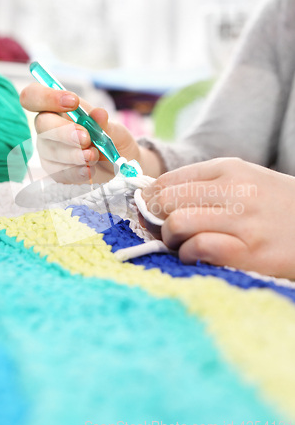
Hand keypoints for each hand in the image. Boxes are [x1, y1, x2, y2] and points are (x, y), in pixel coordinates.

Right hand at [20, 83, 157, 183]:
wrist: (120, 167)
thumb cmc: (112, 141)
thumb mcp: (114, 130)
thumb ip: (104, 124)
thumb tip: (99, 113)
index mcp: (58, 107)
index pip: (34, 96)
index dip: (47, 97)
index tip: (73, 102)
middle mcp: (48, 127)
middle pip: (41, 124)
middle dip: (64, 131)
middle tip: (85, 138)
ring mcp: (49, 150)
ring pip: (50, 150)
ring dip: (73, 153)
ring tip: (93, 156)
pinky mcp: (55, 172)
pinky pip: (58, 172)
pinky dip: (75, 171)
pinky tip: (89, 171)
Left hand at [142, 158, 294, 277]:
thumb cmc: (277, 207)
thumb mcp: (246, 181)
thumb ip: (204, 186)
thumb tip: (155, 198)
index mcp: (230, 168)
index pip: (168, 179)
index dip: (149, 198)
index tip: (146, 210)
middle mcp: (235, 189)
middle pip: (167, 201)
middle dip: (154, 219)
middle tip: (160, 230)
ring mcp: (243, 221)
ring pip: (177, 224)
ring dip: (170, 239)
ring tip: (181, 244)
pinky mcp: (249, 252)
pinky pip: (199, 249)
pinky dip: (188, 255)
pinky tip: (196, 256)